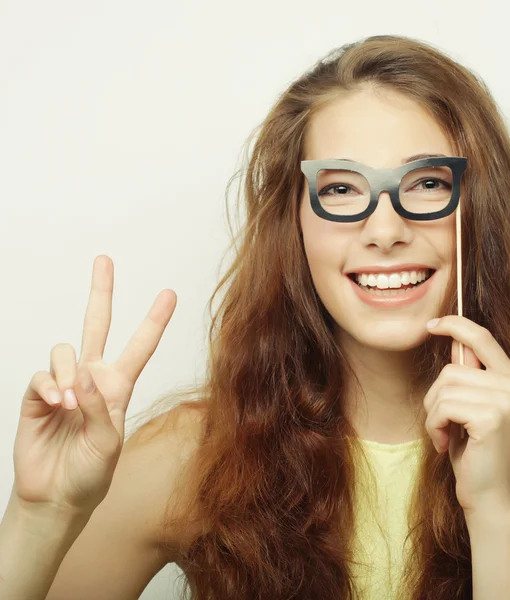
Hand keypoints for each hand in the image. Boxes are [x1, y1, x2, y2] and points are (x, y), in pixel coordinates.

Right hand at [12, 255, 176, 516]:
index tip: (169, 293)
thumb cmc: (92, 473)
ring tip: (71, 404)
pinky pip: (42, 374)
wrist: (57, 496)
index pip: (140, 346)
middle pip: (97, 325)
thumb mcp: (110, 443)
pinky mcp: (38, 395)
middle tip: (104, 260)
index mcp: (120, 386)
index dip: (155, 319)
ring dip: (69, 373)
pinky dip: (49, 386)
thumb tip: (85, 372)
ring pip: (65, 350)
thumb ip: (101, 407)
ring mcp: (65, 384)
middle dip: (101, 292)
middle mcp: (93, 378)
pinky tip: (56, 403)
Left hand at [423, 315, 509, 514]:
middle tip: (442, 424)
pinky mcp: (491, 417)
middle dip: (435, 397)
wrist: (489, 493)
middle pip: (451, 369)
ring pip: (443, 388)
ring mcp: (505, 400)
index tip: (431, 324)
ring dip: (433, 415)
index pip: (482, 337)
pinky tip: (447, 444)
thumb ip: (467, 375)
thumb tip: (452, 341)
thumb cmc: (474, 450)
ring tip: (446, 435)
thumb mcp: (471, 406)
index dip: (455, 325)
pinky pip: (442, 407)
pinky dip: (434, 426)